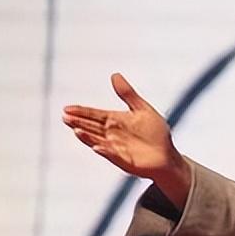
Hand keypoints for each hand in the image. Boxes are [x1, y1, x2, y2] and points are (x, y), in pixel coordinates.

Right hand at [62, 73, 190, 201]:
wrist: (169, 156)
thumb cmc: (156, 133)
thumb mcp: (142, 109)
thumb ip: (128, 94)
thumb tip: (114, 75)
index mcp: (115, 121)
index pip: (94, 115)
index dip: (81, 112)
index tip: (67, 108)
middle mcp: (112, 135)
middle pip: (91, 127)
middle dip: (79, 122)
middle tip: (65, 117)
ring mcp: (116, 148)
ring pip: (97, 141)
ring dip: (87, 136)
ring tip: (76, 130)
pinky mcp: (124, 160)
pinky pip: (112, 155)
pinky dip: (105, 151)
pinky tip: (97, 147)